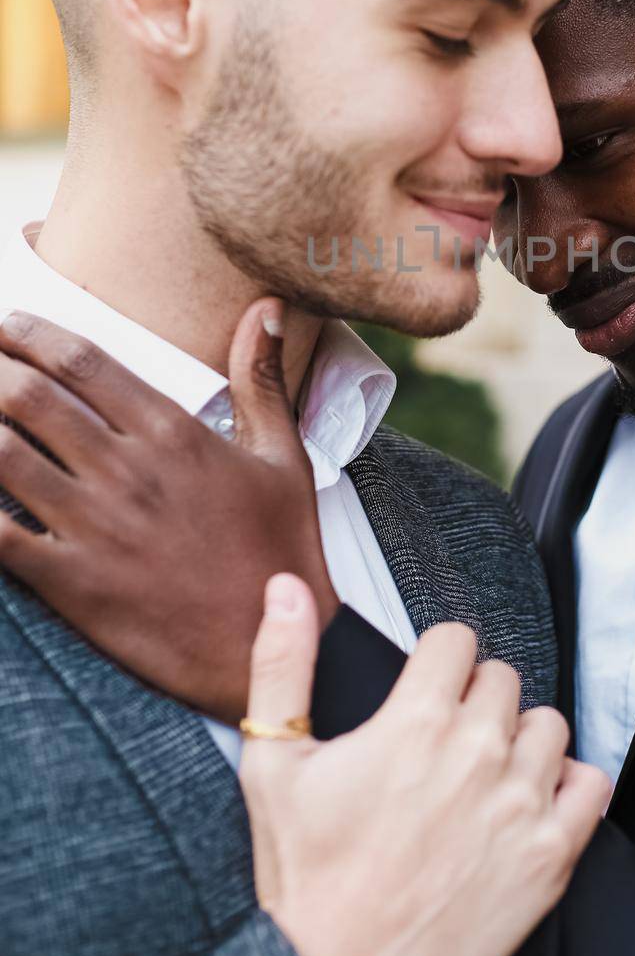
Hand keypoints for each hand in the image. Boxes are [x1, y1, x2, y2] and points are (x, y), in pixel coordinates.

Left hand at [0, 301, 337, 722]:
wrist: (274, 646)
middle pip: (29, 397)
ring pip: (0, 455)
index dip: (31, 334)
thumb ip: (262, 379)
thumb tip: (267, 309)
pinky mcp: (72, 582)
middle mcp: (127, 471)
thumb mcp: (285, 456)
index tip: (7, 324)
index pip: (82, 362)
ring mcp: (95, 527)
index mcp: (173, 434)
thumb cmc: (280, 550)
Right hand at [241, 574, 610, 955]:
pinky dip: (567, 785)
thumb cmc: (303, 873)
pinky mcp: (550, 856)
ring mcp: (520, 805)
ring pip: (547, 724)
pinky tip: (528, 803)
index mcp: (415, 721)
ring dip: (519, 740)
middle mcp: (477, 753)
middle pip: (502, 678)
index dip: (437, 661)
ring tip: (483, 775)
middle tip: (443, 743)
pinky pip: (590, 783)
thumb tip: (284, 588)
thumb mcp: (272, 762)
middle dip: (474, 699)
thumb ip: (281, 663)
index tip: (425, 689)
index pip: (457, 640)